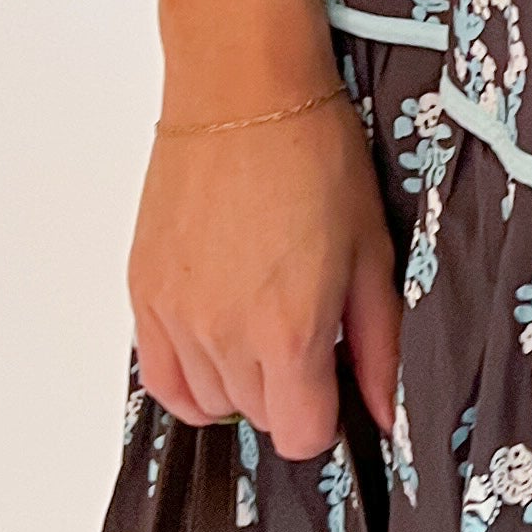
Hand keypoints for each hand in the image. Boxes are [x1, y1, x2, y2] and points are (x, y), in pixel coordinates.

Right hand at [128, 90, 403, 459]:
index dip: (325, 416)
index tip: (334, 380)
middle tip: (305, 331)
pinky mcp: (144, 294)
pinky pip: (160, 376)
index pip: (301, 436)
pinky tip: (216, 342)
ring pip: (208, 402)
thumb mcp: (371, 253)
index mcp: (289, 333)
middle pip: (257, 418)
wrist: (241, 95)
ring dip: (239, 380)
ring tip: (261, 321)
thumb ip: (380, 347)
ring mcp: (177, 319)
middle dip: (288, 390)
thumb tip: (387, 411)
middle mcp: (225, 337)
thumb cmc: (313, 158)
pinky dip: (189, 374)